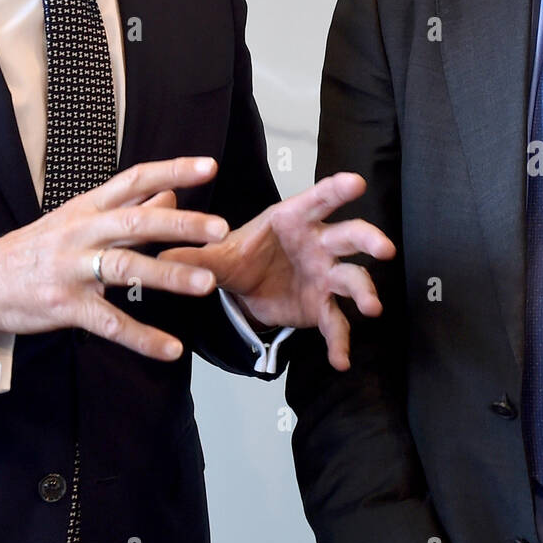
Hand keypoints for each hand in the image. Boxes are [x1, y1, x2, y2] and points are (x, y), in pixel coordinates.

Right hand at [0, 157, 226, 360]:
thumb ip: (128, 207)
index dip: (173, 171)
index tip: (210, 166)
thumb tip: (171, 193)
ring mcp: (73, 269)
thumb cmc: (39, 248)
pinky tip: (170, 349)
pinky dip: (141, 337)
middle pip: (137, 221)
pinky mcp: (66, 306)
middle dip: (181, 224)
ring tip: (206, 283)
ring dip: (169, 275)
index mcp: (88, 205)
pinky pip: (109, 322)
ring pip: (127, 268)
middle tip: (220, 228)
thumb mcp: (80, 218)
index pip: (135, 179)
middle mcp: (83, 231)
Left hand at [161, 172, 395, 370]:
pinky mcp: (322, 306)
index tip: (357, 182)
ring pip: (353, 278)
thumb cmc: (238, 255)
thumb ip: (194, 255)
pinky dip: (340, 342)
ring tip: (372, 308)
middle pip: (348, 235)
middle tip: (383, 248)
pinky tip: (341, 361)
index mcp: (292, 218)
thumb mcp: (216, 256)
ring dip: (365, 291)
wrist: (244, 288)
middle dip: (367, 239)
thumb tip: (159, 252)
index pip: (317, 199)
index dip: (337, 190)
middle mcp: (317, 242)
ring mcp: (325, 274)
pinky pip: (336, 323)